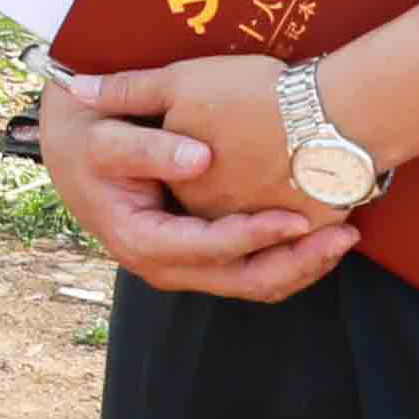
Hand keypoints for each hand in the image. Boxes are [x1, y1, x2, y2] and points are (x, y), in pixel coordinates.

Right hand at [38, 64, 354, 302]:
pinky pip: (251, 271)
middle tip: (342, 235)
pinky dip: (288, 258)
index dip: (255, 236)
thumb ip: (148, 147)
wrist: (73, 145)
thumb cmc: (89, 136)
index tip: (298, 217)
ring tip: (344, 235)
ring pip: (253, 283)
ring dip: (301, 265)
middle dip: (297, 262)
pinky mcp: (201, 257)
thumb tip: (200, 159)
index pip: (208, 248)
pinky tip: (320, 232)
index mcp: (140, 240)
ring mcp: (184, 266)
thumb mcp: (106, 136)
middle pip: (241, 280)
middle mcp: (163, 266)